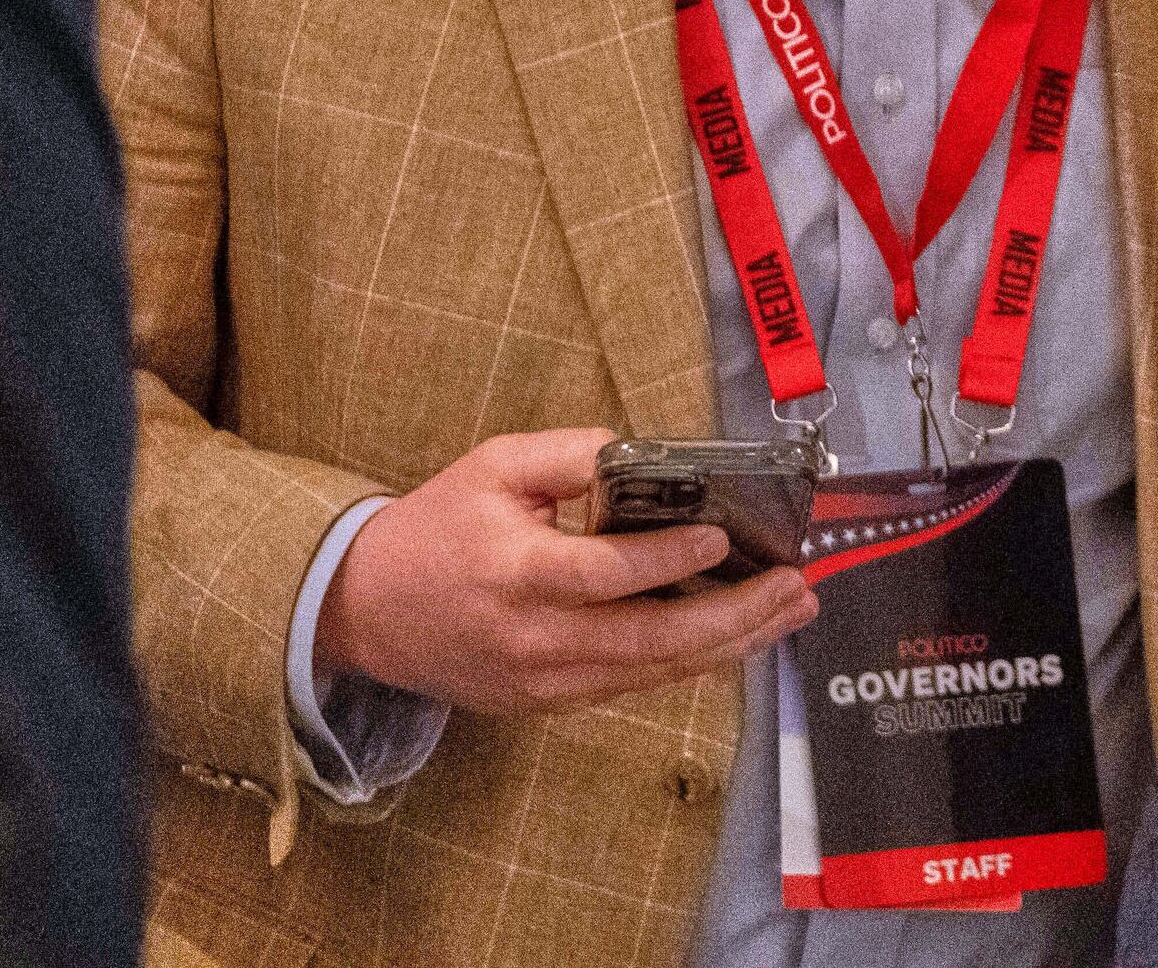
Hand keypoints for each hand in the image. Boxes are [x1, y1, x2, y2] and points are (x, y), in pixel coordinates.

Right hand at [314, 427, 817, 716]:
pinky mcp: (544, 703)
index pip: (605, 574)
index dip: (669, 558)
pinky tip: (734, 637)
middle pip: (649, 640)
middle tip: (794, 587)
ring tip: (787, 612)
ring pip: (651, 672)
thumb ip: (569, 456)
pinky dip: (687, 663)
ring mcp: (539, 682)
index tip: (724, 536)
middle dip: (733, 616)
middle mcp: (532, 639)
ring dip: (729, 645)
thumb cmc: (434, 528)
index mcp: (514, 573)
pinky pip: (630, 685)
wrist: (364, 610)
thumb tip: (642, 453)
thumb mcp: (492, 467)